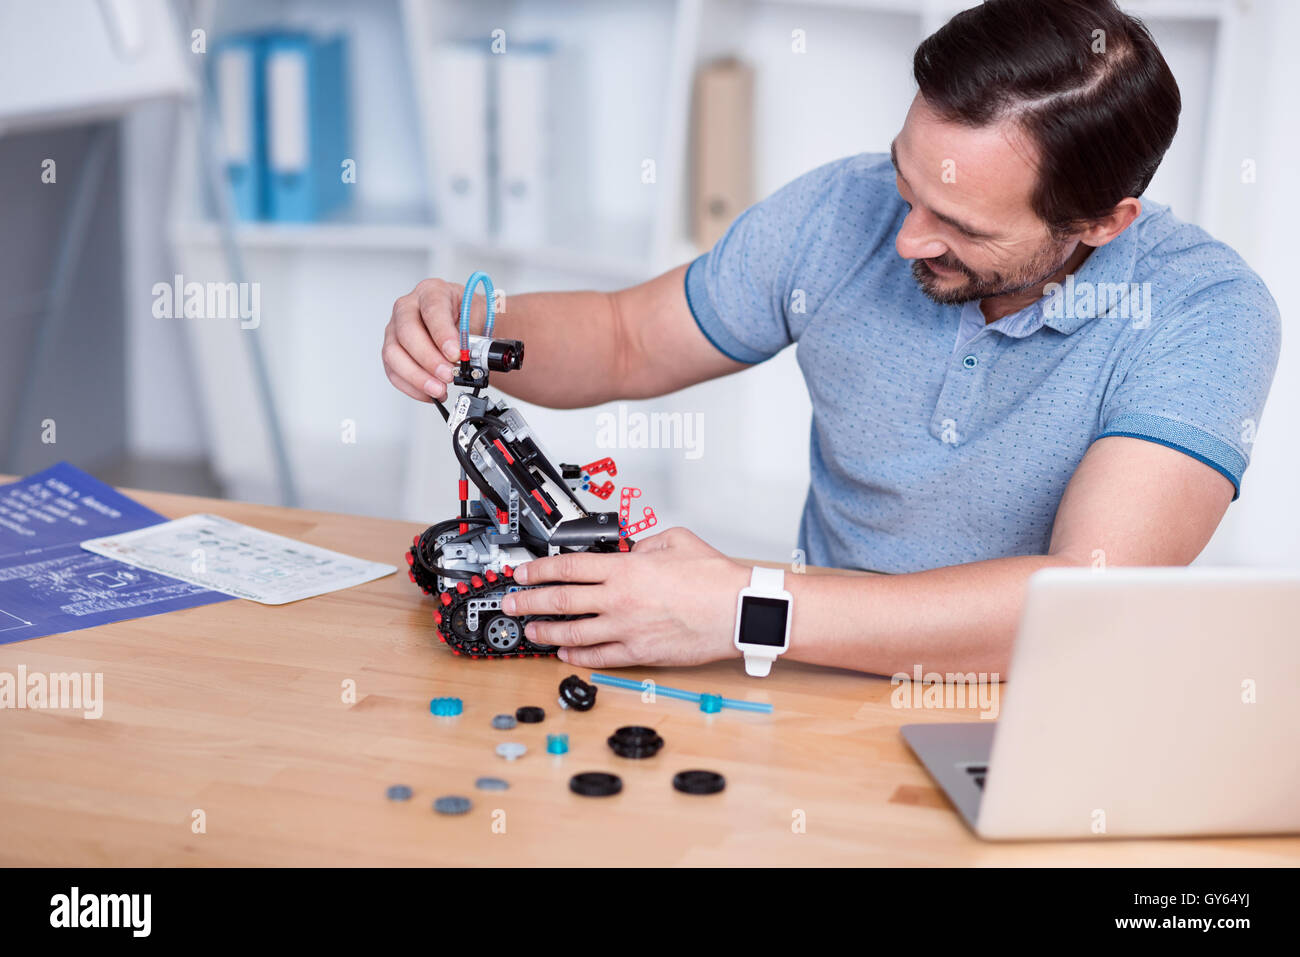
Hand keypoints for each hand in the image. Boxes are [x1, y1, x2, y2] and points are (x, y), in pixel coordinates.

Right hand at [381, 278, 489, 401]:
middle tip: (448, 375)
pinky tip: (430, 392)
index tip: (455, 353)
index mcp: (431, 292)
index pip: (432, 310)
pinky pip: (394, 371)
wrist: (463, 321)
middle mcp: (407, 308)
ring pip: (394, 354)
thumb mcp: (478, 315)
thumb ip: (472, 331)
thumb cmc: (466, 314)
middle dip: (429, 359)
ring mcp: (395, 329)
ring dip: (417, 376)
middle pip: (407, 333)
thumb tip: (469, 353)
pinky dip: (412, 386)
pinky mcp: (392, 351)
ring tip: (439, 389)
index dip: (442, 334)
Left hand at [500, 527, 750, 668]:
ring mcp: (627, 630)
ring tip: (529, 631)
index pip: (568, 568)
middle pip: (560, 601)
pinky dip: (577, 654)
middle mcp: (619, 600)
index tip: (522, 573)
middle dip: (528, 602)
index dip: (538, 571)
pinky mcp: (639, 653)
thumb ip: (645, 543)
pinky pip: (599, 656)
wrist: (737, 611)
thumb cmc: (715, 579)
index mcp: (626, 569)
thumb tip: (630, 549)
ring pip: (572, 633)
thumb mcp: (675, 540)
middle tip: (510, 603)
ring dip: (545, 633)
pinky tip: (565, 652)